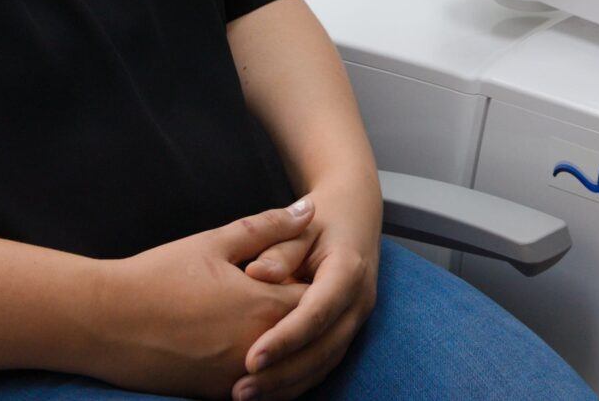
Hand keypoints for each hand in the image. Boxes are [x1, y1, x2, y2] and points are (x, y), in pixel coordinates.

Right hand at [82, 202, 313, 399]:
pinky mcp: (218, 394)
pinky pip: (258, 383)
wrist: (104, 323)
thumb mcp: (214, 242)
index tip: (303, 267)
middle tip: (290, 290)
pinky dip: (262, 366)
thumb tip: (310, 209)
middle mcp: (260, 347)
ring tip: (264, 318)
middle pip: (306, 335)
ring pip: (285, 365)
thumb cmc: (157, 276)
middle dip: (305, 316)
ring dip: (285, 345)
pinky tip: (245, 343)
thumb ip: (268, 226)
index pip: (317, 299)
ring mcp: (239, 376)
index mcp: (264, 305)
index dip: (315, 282)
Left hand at [236, 176, 380, 400]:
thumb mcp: (301, 224)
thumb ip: (279, 248)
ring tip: (246, 397)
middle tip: (240, 390)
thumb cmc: (321, 218)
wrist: (354, 215)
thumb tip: (255, 274)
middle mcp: (358, 301)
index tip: (251, 359)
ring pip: (325, 363)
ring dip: (287, 385)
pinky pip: (324, 363)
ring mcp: (355, 319)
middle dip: (282, 374)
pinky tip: (267, 392)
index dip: (285, 339)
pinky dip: (297, 382)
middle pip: (323, 349)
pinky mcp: (346, 331)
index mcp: (348, 270)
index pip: (316, 312)